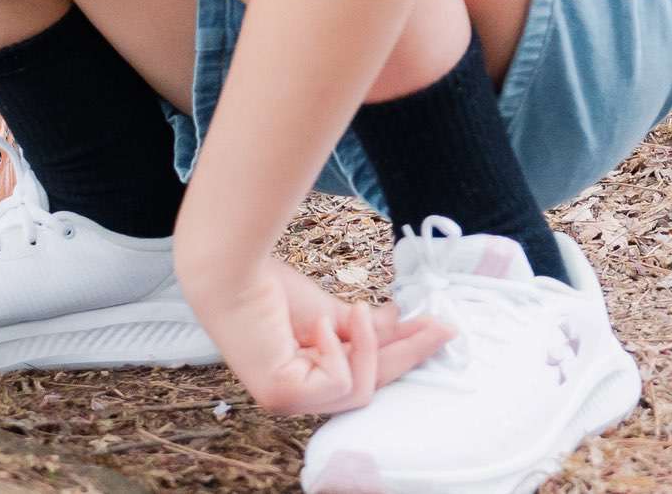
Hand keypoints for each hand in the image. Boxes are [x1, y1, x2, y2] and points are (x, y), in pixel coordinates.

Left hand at [180, 250, 449, 418]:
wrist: (231, 269)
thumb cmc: (268, 286)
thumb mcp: (331, 312)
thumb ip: (365, 330)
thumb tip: (406, 324)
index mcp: (306, 378)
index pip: (362, 375)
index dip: (400, 356)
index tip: (436, 328)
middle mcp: (295, 398)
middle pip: (368, 387)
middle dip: (405, 355)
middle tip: (440, 326)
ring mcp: (285, 402)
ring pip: (358, 390)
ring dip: (368, 347)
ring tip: (359, 309)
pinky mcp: (280, 396)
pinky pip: (336, 382)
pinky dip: (336, 350)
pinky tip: (319, 325)